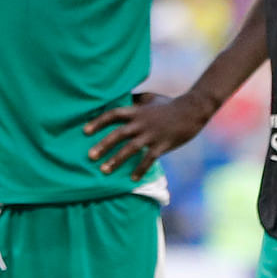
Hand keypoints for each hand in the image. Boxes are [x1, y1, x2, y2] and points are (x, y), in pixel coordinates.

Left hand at [84, 92, 212, 180]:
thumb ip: (135, 100)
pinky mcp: (162, 145)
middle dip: (103, 145)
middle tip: (89, 155)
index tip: (85, 131)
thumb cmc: (169, 104)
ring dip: (116, 160)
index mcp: (137, 111)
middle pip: (118, 134)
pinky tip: (132, 179)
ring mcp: (152, 135)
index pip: (113, 114)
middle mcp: (141, 123)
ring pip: (130, 149)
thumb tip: (122, 99)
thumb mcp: (150, 98)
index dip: (98, 122)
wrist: (191, 111)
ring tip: (104, 170)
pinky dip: (140, 169)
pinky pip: (148, 160)